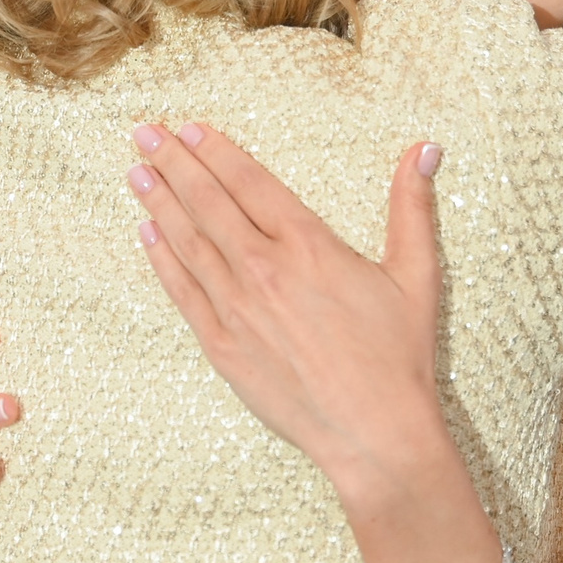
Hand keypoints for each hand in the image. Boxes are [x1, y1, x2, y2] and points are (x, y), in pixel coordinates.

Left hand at [125, 124, 446, 499]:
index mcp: (309, 246)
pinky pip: (182, 292)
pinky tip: (147, 233)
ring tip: (136, 172)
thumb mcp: (416, 275)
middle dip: (172, 164)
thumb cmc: (398, 358)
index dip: (216, 151)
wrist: (374, 435)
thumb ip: (411, 206)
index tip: (190, 128)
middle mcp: (265, 270)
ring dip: (159, 202)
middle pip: (208, 203)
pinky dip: (162, 259)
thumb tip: (427, 148)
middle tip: (143, 135)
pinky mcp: (223, 347)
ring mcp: (237, 309)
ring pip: (188, 242)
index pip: (250, 183)